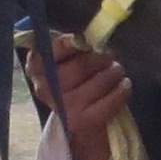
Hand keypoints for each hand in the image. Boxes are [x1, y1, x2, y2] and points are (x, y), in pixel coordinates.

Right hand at [40, 39, 128, 159]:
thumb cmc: (73, 78)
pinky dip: (121, 91)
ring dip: (113, 72)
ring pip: (97, 83)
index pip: (49, 51)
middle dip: (100, 58)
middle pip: (79, 67)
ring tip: (117, 70)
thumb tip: (90, 37)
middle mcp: (44, 88)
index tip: (85, 40)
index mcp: (36, 67)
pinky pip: (108, 102)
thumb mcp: (65, 58)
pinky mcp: (81, 122)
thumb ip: (72, 44)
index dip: (68, 43)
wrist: (76, 115)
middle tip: (110, 54)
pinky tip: (124, 85)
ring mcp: (63, 107)